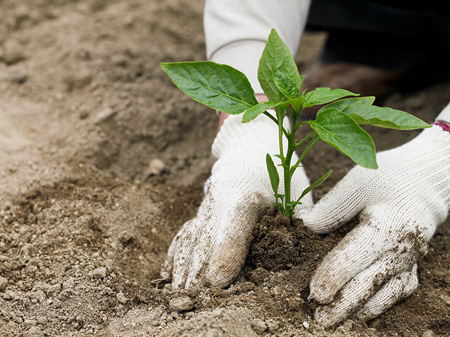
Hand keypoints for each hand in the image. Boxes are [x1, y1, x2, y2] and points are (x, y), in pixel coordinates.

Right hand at [161, 114, 311, 287]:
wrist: (251, 148)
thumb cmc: (280, 174)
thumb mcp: (297, 194)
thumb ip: (298, 223)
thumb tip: (302, 254)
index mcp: (247, 195)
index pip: (233, 226)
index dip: (225, 253)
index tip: (219, 282)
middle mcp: (219, 200)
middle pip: (205, 240)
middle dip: (199, 273)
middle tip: (199, 303)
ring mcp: (205, 206)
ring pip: (189, 240)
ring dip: (185, 270)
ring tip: (180, 297)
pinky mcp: (199, 211)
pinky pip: (182, 235)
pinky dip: (175, 256)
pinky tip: (169, 277)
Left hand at [299, 125, 449, 327]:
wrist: (424, 183)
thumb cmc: (388, 177)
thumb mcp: (357, 183)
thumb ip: (331, 206)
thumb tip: (303, 225)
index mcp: (387, 225)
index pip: (356, 256)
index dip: (334, 275)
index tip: (314, 292)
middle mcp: (401, 249)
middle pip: (369, 284)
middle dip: (343, 305)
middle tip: (318, 320)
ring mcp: (409, 261)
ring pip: (385, 295)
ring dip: (359, 311)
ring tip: (334, 323)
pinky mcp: (411, 266)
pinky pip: (397, 293)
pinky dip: (379, 306)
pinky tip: (359, 315)